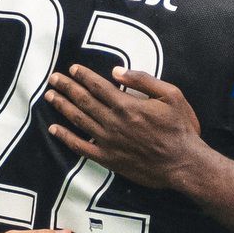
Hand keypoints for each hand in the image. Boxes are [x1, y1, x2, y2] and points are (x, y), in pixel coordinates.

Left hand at [47, 62, 207, 190]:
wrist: (183, 163)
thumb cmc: (180, 129)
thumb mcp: (171, 95)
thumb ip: (143, 80)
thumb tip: (116, 71)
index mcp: (127, 105)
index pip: (98, 86)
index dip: (83, 76)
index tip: (72, 69)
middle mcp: (113, 122)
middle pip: (83, 100)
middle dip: (66, 87)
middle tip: (53, 78)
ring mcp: (108, 141)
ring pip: (78, 120)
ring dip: (62, 106)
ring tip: (49, 96)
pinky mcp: (108, 159)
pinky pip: (81, 147)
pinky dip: (66, 137)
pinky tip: (54, 129)